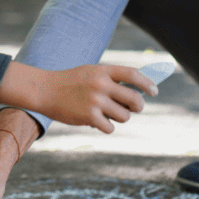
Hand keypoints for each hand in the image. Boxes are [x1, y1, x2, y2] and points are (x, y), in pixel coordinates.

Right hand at [0, 61, 156, 133]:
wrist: (44, 90)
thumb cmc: (70, 82)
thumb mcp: (90, 72)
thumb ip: (111, 79)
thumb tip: (136, 91)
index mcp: (103, 71)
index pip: (133, 74)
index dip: (147, 83)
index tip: (154, 91)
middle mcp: (101, 84)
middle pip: (134, 99)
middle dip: (138, 106)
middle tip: (134, 108)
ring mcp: (95, 101)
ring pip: (124, 116)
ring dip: (120, 117)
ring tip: (108, 113)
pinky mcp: (89, 116)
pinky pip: (110, 127)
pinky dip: (106, 126)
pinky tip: (97, 121)